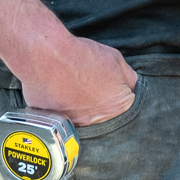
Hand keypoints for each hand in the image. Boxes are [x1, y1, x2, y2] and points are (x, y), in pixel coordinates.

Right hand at [16, 33, 137, 125]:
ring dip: (81, 106)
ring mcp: (75, 123)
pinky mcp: (55, 122)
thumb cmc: (81, 56)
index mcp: (118, 106)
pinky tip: (60, 92)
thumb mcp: (116, 60)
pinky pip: (62, 117)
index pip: (125, 104)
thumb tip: (131, 86)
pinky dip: (62, 108)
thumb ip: (128, 77)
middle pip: (103, 113)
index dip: (116, 91)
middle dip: (99, 101)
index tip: (108, 83)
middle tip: (90, 85)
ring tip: (74, 87)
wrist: (48, 55)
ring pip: (83, 117)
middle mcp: (98, 119)